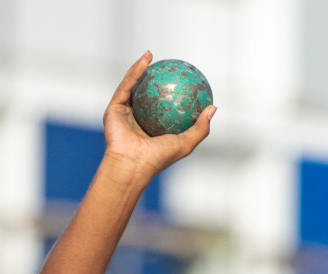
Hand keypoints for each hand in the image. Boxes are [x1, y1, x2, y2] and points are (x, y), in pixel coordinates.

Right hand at [101, 51, 215, 180]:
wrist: (132, 164)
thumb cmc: (159, 157)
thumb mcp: (186, 142)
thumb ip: (201, 127)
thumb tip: (214, 107)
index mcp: (153, 130)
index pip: (164, 108)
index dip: (173, 92)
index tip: (183, 80)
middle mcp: (138, 121)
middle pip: (146, 94)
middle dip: (154, 77)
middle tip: (166, 65)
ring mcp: (124, 114)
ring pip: (134, 86)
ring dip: (141, 68)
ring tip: (151, 55)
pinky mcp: (114, 109)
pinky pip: (126, 86)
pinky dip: (135, 72)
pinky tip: (145, 60)